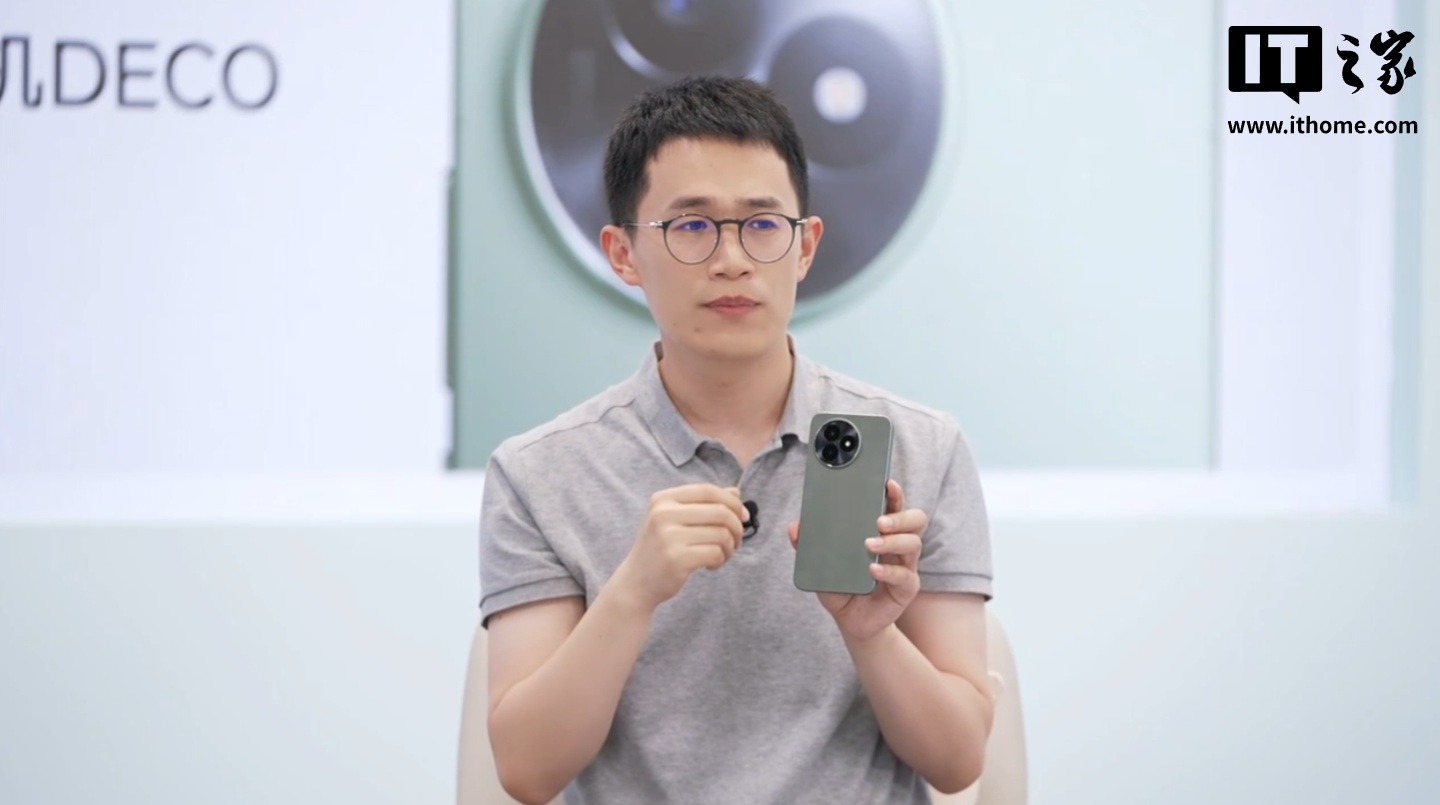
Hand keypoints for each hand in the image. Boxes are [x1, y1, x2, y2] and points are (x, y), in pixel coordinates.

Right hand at [612, 483, 747, 613]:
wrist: (636, 583)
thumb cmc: (661, 548)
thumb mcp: (676, 520)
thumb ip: (704, 505)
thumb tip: (736, 492)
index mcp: (663, 499)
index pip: (708, 490)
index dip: (732, 501)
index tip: (743, 516)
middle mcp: (663, 514)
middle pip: (720, 511)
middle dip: (737, 527)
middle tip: (736, 542)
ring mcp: (669, 536)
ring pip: (721, 534)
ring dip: (729, 547)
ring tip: (721, 556)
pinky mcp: (677, 559)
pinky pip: (715, 553)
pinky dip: (720, 560)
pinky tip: (710, 566)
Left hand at [788, 479, 924, 641]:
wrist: (851, 620)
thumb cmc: (842, 585)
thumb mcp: (821, 565)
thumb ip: (809, 546)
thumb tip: (795, 527)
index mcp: (883, 531)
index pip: (894, 506)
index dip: (895, 493)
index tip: (887, 483)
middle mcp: (898, 545)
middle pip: (915, 520)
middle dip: (899, 515)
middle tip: (878, 520)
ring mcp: (905, 565)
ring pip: (914, 543)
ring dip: (893, 540)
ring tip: (869, 544)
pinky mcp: (906, 588)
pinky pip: (905, 576)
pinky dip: (889, 570)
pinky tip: (873, 568)